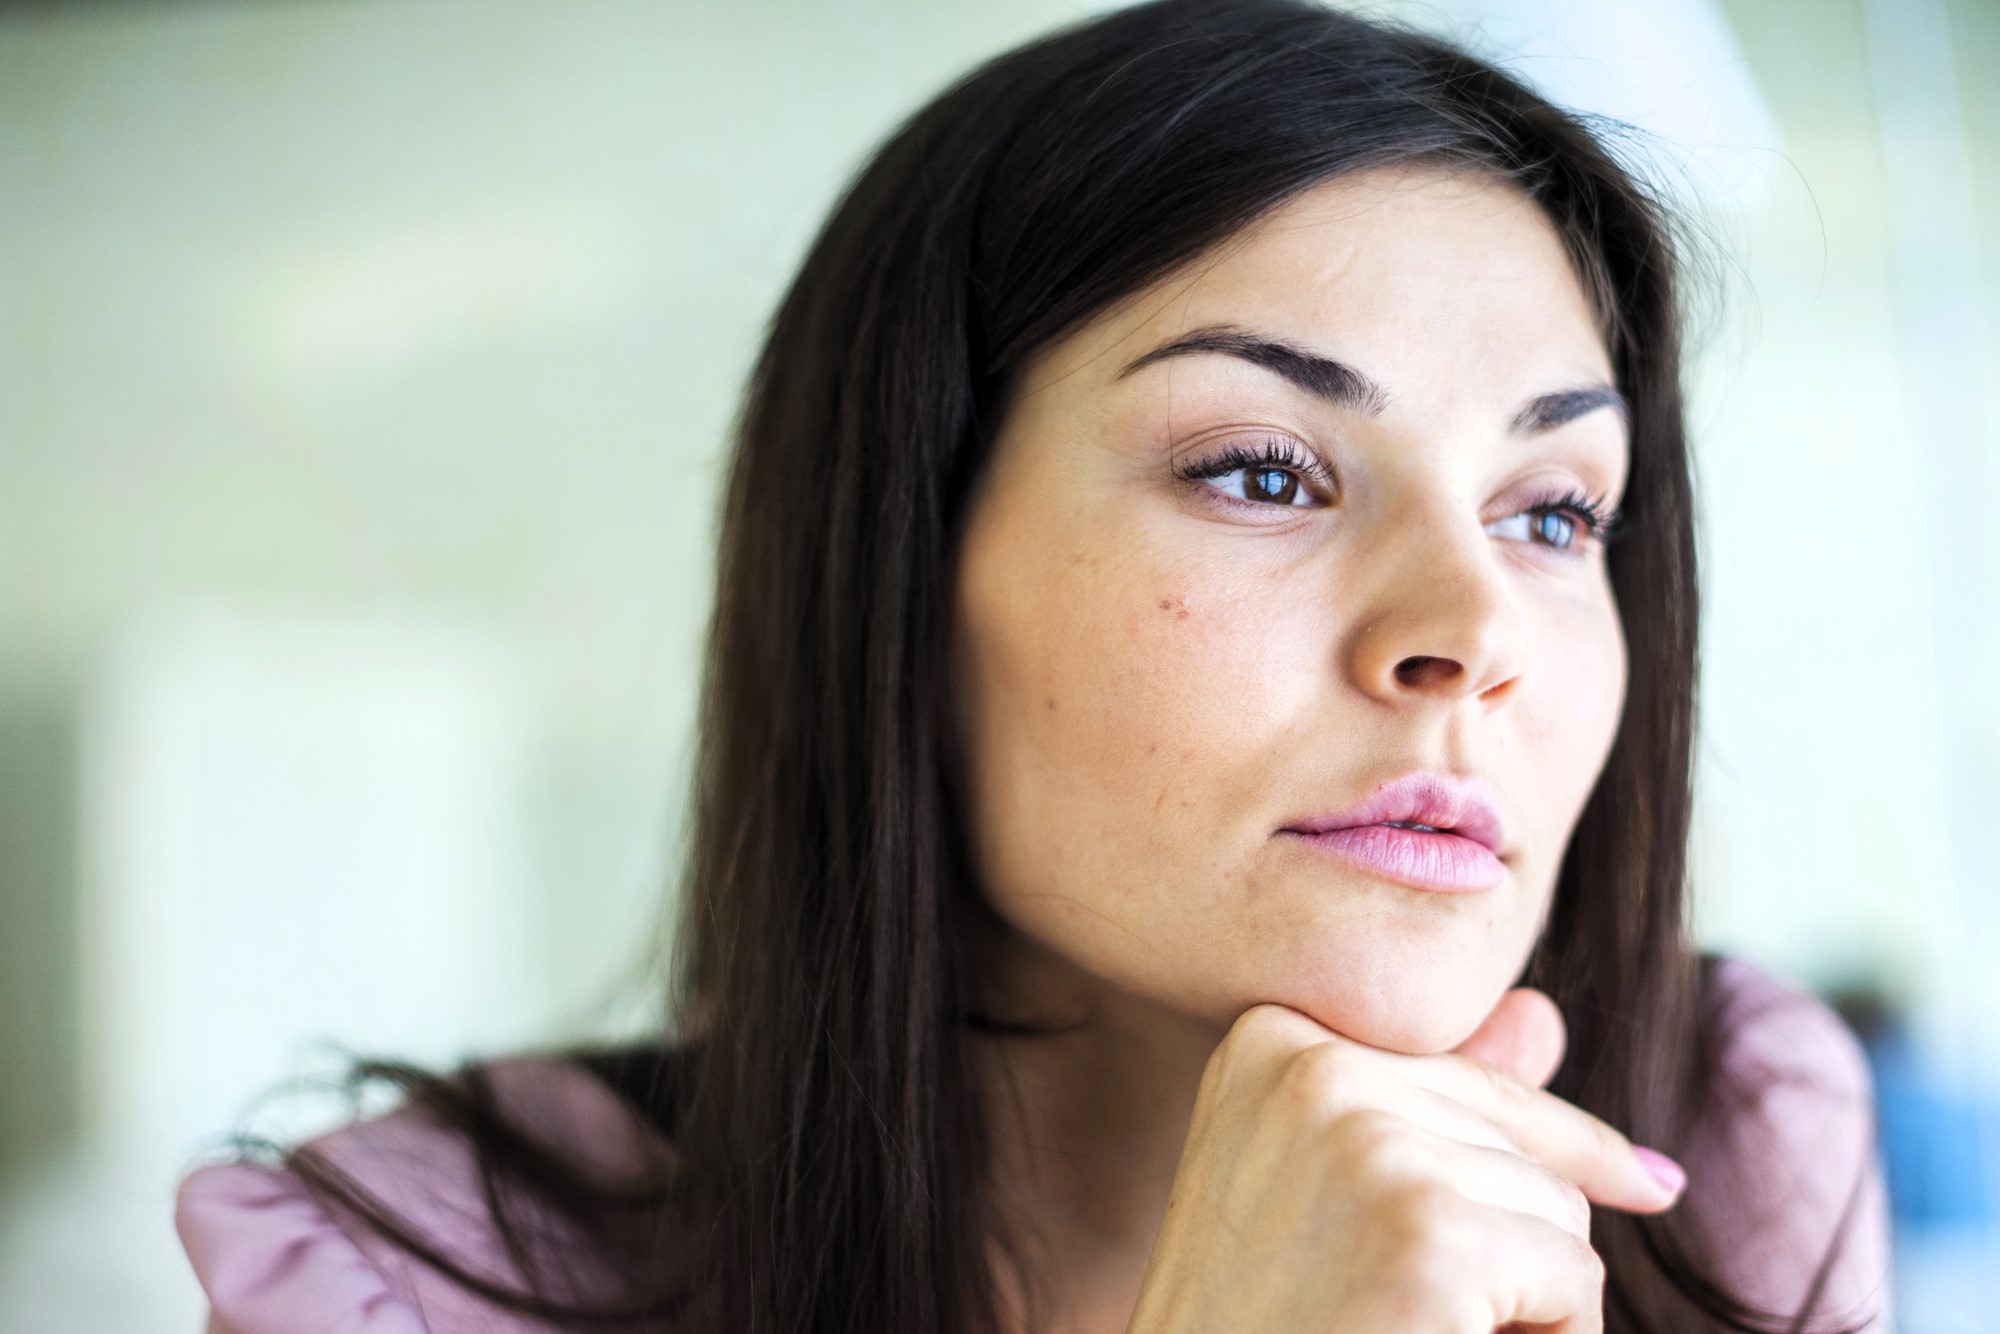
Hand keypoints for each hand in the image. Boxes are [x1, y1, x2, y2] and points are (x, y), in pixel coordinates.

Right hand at [1124, 989, 1682, 1333]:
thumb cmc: (1263, 1321)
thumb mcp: (1321, 1188)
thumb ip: (1426, 1099)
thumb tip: (1545, 1015)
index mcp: (1272, 1039)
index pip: (1466, 1075)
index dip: (1549, 1150)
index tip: (1638, 1188)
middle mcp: (1313, 1067)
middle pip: (1515, 1143)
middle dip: (1503, 1242)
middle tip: (1390, 1303)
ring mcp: (1369, 1147)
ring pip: (1555, 1209)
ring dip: (1521, 1296)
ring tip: (1408, 1322)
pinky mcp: (1428, 1238)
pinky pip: (1575, 1280)